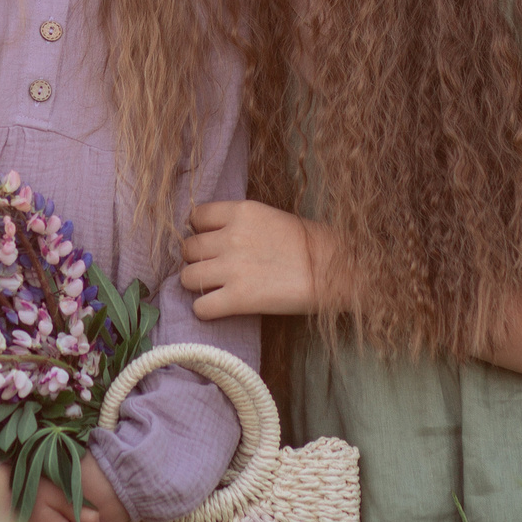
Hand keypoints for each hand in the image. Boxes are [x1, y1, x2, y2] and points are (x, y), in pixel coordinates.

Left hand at [178, 200, 330, 319]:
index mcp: (241, 212)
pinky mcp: (238, 298)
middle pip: (188, 248)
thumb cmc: (311, 244)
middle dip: (197, 260)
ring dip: (197, 284)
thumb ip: (240, 224)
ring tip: (215, 288)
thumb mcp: (271, 218)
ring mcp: (232, 268)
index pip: (195, 217)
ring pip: (187, 277)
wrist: (335, 269)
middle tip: (213, 268)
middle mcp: (230, 237)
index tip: (210, 242)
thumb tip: (214, 236)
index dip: (200, 231)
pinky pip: (200, 307)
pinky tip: (218, 307)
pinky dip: (205, 310)